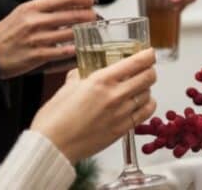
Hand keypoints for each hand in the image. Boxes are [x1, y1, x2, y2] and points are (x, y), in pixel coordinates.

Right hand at [0, 0, 97, 78]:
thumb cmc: (6, 33)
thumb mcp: (22, 13)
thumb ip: (43, 9)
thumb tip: (69, 4)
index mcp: (31, 8)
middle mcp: (35, 22)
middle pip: (72, 15)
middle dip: (89, 15)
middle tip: (95, 16)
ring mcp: (37, 39)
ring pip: (72, 33)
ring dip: (85, 32)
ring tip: (91, 31)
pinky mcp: (38, 56)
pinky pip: (64, 51)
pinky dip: (75, 49)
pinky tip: (81, 47)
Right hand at [32, 49, 157, 162]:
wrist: (51, 148)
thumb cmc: (53, 120)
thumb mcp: (65, 89)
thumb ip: (79, 77)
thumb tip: (83, 72)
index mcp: (101, 81)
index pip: (136, 62)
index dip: (147, 55)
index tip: (149, 53)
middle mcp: (115, 95)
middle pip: (148, 77)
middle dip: (149, 70)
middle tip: (145, 69)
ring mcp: (121, 113)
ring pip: (148, 94)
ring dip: (146, 88)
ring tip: (138, 87)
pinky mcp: (123, 129)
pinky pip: (146, 112)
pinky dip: (147, 105)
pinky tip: (142, 103)